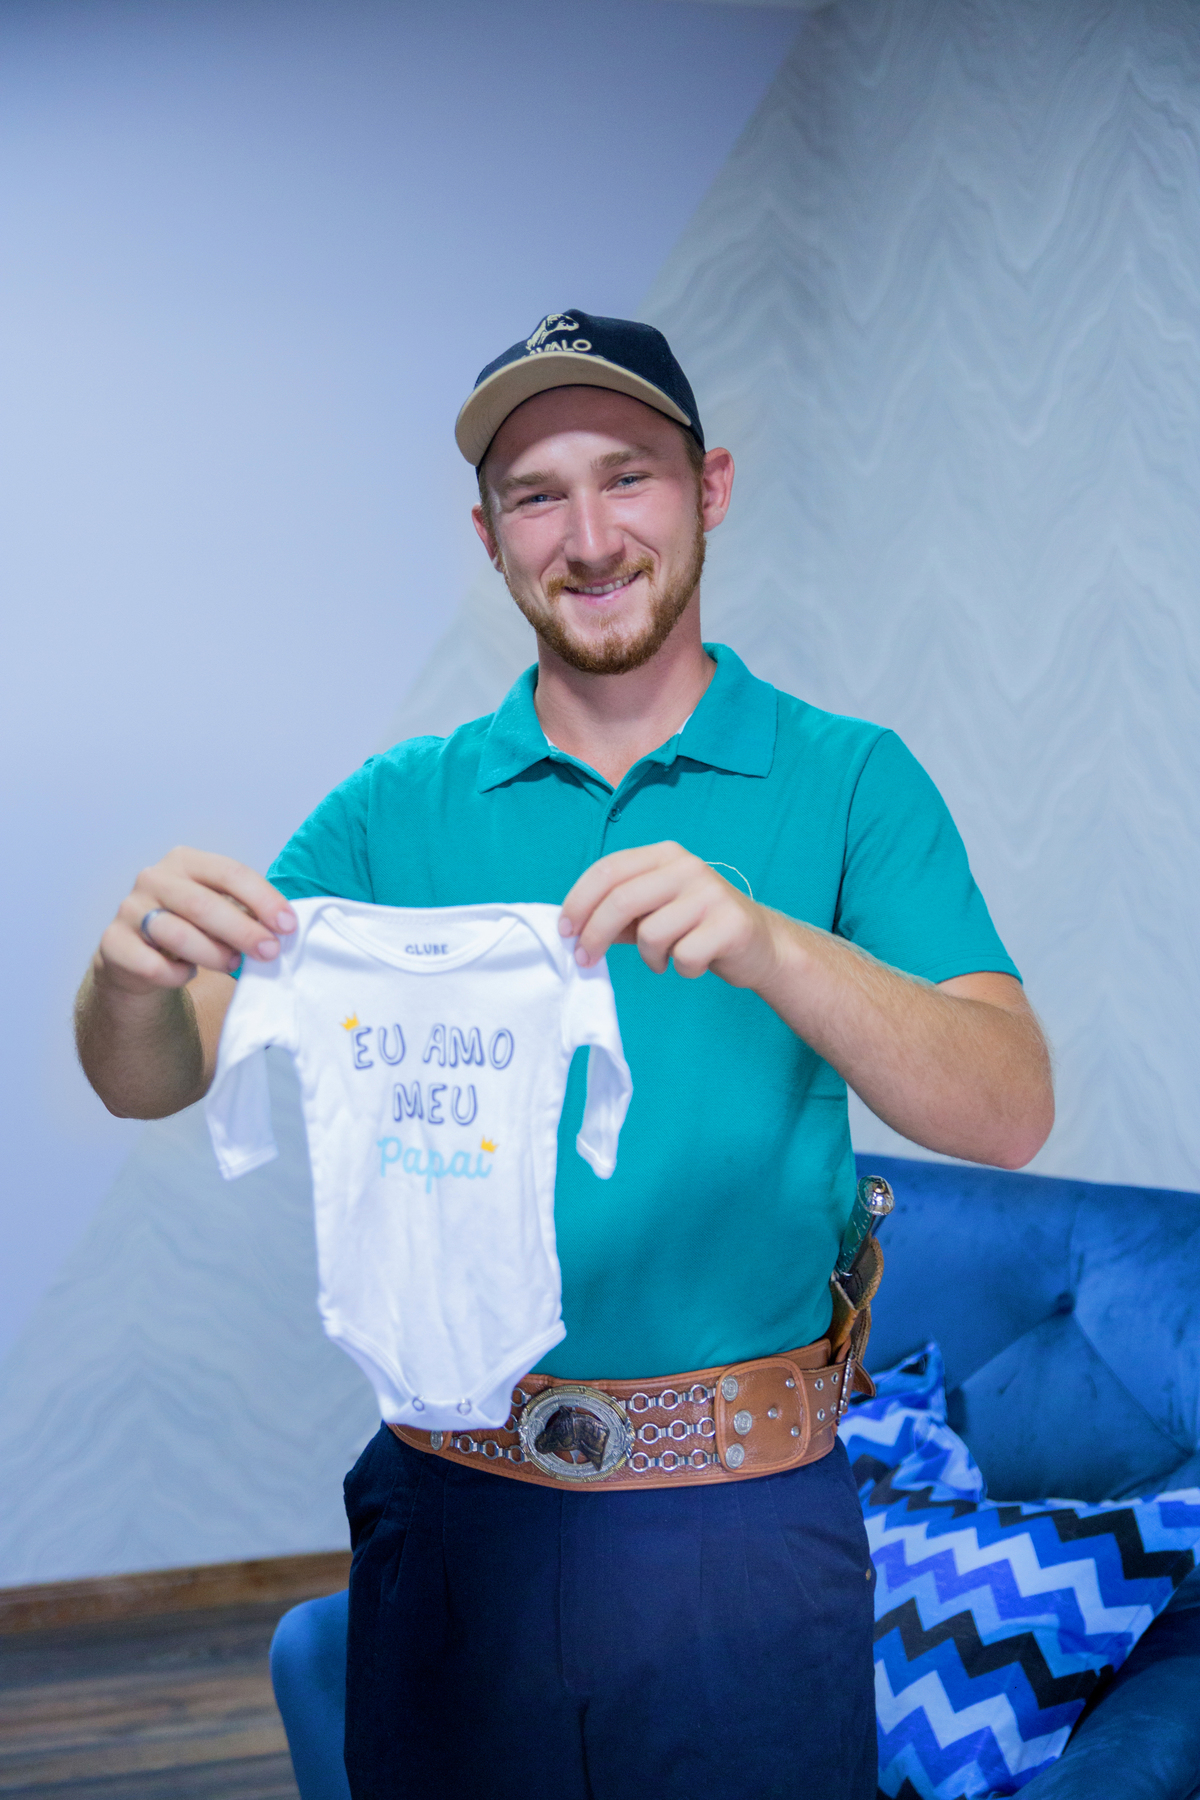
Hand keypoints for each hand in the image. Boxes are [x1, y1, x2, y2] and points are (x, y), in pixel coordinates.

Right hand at [94, 847, 296, 995]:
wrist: (138, 958)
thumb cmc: (189, 928)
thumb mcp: (217, 909)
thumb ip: (245, 912)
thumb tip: (281, 928)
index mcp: (185, 861)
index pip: (229, 872)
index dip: (262, 899)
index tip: (287, 925)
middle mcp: (154, 878)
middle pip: (203, 904)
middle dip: (242, 930)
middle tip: (270, 951)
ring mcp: (129, 909)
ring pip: (177, 934)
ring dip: (213, 953)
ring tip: (234, 964)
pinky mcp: (113, 943)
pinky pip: (152, 964)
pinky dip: (177, 974)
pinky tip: (187, 974)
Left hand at [560, 841, 777, 985]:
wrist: (761, 944)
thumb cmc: (697, 927)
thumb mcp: (654, 912)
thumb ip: (617, 916)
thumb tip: (572, 929)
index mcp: (665, 855)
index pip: (609, 869)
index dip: (579, 901)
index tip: (564, 930)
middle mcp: (688, 867)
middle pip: (622, 900)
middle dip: (594, 934)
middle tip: (585, 960)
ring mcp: (712, 893)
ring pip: (651, 934)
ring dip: (649, 957)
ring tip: (664, 959)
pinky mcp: (731, 924)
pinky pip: (684, 956)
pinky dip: (681, 969)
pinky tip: (693, 962)